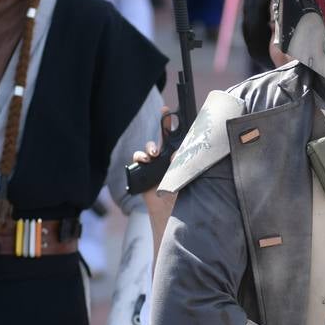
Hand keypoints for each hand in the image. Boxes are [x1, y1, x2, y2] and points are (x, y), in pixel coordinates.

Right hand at [132, 106, 177, 224]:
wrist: (170, 214)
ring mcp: (154, 165)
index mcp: (179, 159)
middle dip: (162, 127)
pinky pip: (138, 159)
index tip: (168, 110)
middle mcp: (167, 159)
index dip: (173, 124)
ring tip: (154, 154)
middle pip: (162, 138)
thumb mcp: (186, 178)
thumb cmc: (182, 196)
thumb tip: (177, 153)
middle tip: (166, 122)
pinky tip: (145, 160)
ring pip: (149, 148)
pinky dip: (140, 157)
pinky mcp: (143, 172)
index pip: (178, 138)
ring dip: (150, 147)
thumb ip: (182, 165)